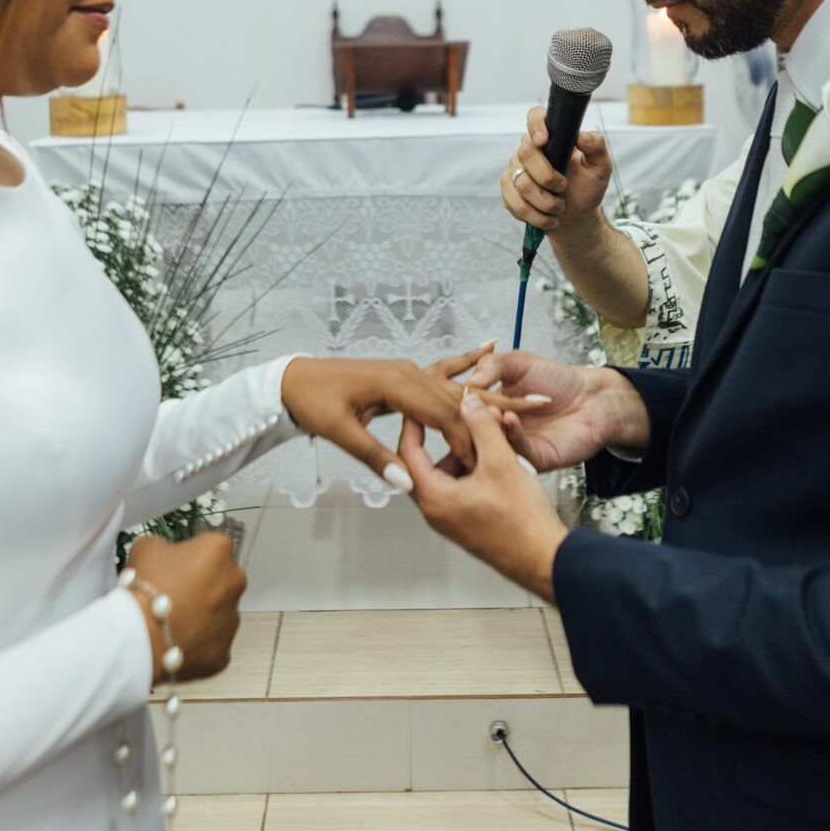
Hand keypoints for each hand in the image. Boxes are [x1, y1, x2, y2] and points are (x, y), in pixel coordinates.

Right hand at [124, 531, 246, 685]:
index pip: (209, 548)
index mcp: (219, 550)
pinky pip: (212, 644)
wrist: (141, 635)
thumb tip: (164, 555)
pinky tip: (176, 642)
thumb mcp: (147, 547)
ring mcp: (232, 619)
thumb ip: (164, 546)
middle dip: (200, 586)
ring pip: (218, 613)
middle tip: (172, 595)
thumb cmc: (146, 588)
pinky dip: (198, 644)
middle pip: (219, 580)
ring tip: (172, 622)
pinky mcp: (223, 651)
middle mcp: (234, 582)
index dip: (189, 557)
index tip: (173, 567)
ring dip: (201, 615)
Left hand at [280, 348, 544, 488]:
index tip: (488, 461)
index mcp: (396, 385)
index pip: (442, 415)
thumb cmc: (314, 404)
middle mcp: (409, 372)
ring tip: (532, 397)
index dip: (467, 439)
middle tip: (534, 421)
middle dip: (496, 414)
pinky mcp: (406, 372)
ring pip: (457, 387)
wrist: (295, 379)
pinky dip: (467, 361)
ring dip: (492, 395)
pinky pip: (443, 368)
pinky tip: (489, 347)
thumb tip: (404, 483)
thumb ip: (374, 456)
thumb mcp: (339, 432)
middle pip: (460, 398)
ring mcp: (409, 369)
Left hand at [400, 394, 567, 600]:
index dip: (413, 423)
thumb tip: (469, 403)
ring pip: (447, 472)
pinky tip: (494, 456)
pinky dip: (472, 467)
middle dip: (443, 435)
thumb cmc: (522, 522)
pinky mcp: (467, 520)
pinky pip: (461, 485)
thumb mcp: (501, 462)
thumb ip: (482, 427)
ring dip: (462, 450)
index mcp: (434, 498)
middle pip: (426, 461)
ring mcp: (452, 517)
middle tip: (452, 414)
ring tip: (483, 435)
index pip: (407, 452)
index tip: (419, 404)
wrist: (545, 558)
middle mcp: (437, 510)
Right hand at [468, 350, 650, 470]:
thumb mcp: (520, 363)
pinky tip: (510, 418)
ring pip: (494, 445)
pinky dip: (512, 435)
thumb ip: (494, 365)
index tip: (445, 400)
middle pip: (475, 434)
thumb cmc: (558, 380)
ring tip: (488, 413)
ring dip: (489, 429)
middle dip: (466, 424)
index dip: (456, 407)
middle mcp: (501, 430)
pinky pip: (518, 451)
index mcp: (492, 408)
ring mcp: (516, 446)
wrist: (592, 396)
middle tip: (461, 412)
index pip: (466, 411)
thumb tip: (470, 379)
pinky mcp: (534, 459)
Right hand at [501, 107, 613, 234]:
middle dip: (547, 177)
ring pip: (521, 183)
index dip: (536, 125)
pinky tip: (548, 218)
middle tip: (563, 187)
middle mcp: (530, 149)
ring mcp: (515, 169)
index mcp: (552, 136)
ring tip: (559, 207)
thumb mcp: (600, 167)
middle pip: (525, 153)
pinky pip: (515, 202)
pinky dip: (535, 215)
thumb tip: (582, 135)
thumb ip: (597, 147)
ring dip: (545, 202)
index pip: (535, 116)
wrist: (575, 215)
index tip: (544, 140)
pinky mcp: (508, 190)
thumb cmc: (587, 186)